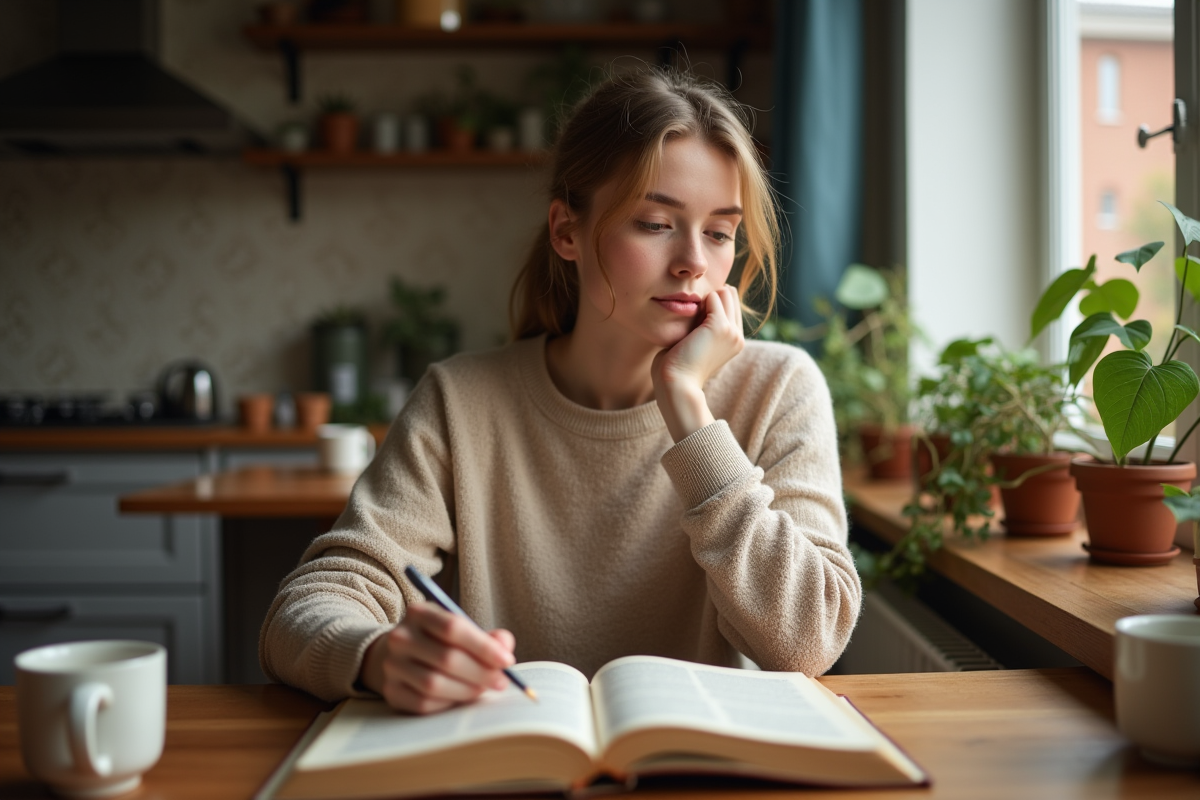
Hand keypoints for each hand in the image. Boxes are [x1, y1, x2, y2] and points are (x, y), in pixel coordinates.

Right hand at [359, 602, 515, 714]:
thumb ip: (487, 637)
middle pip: (446, 658)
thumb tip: (504, 648)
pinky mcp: (391, 691)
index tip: (507, 661)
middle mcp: (401, 637)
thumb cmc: (439, 641)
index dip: (483, 646)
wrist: (397, 654)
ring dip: (466, 690)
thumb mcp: (460, 629)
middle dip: (480, 673)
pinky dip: (448, 703)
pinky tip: (460, 697)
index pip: (453, 628)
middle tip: (501, 681)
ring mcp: (392, 665)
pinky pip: (423, 703)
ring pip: (434, 684)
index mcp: (419, 613)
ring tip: (483, 689)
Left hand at [652, 285, 743, 441]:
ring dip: (704, 300)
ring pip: (724, 292)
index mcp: (734, 341)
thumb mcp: (694, 342)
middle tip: (690, 319)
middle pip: (730, 294)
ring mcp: (732, 331)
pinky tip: (688, 322)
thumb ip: (700, 325)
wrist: (676, 385)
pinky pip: (713, 296)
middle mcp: (737, 336)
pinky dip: (698, 303)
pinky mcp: (721, 326)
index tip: (692, 321)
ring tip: (690, 322)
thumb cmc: (676, 366)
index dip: (709, 304)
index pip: (730, 304)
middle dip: (709, 299)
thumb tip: (699, 302)